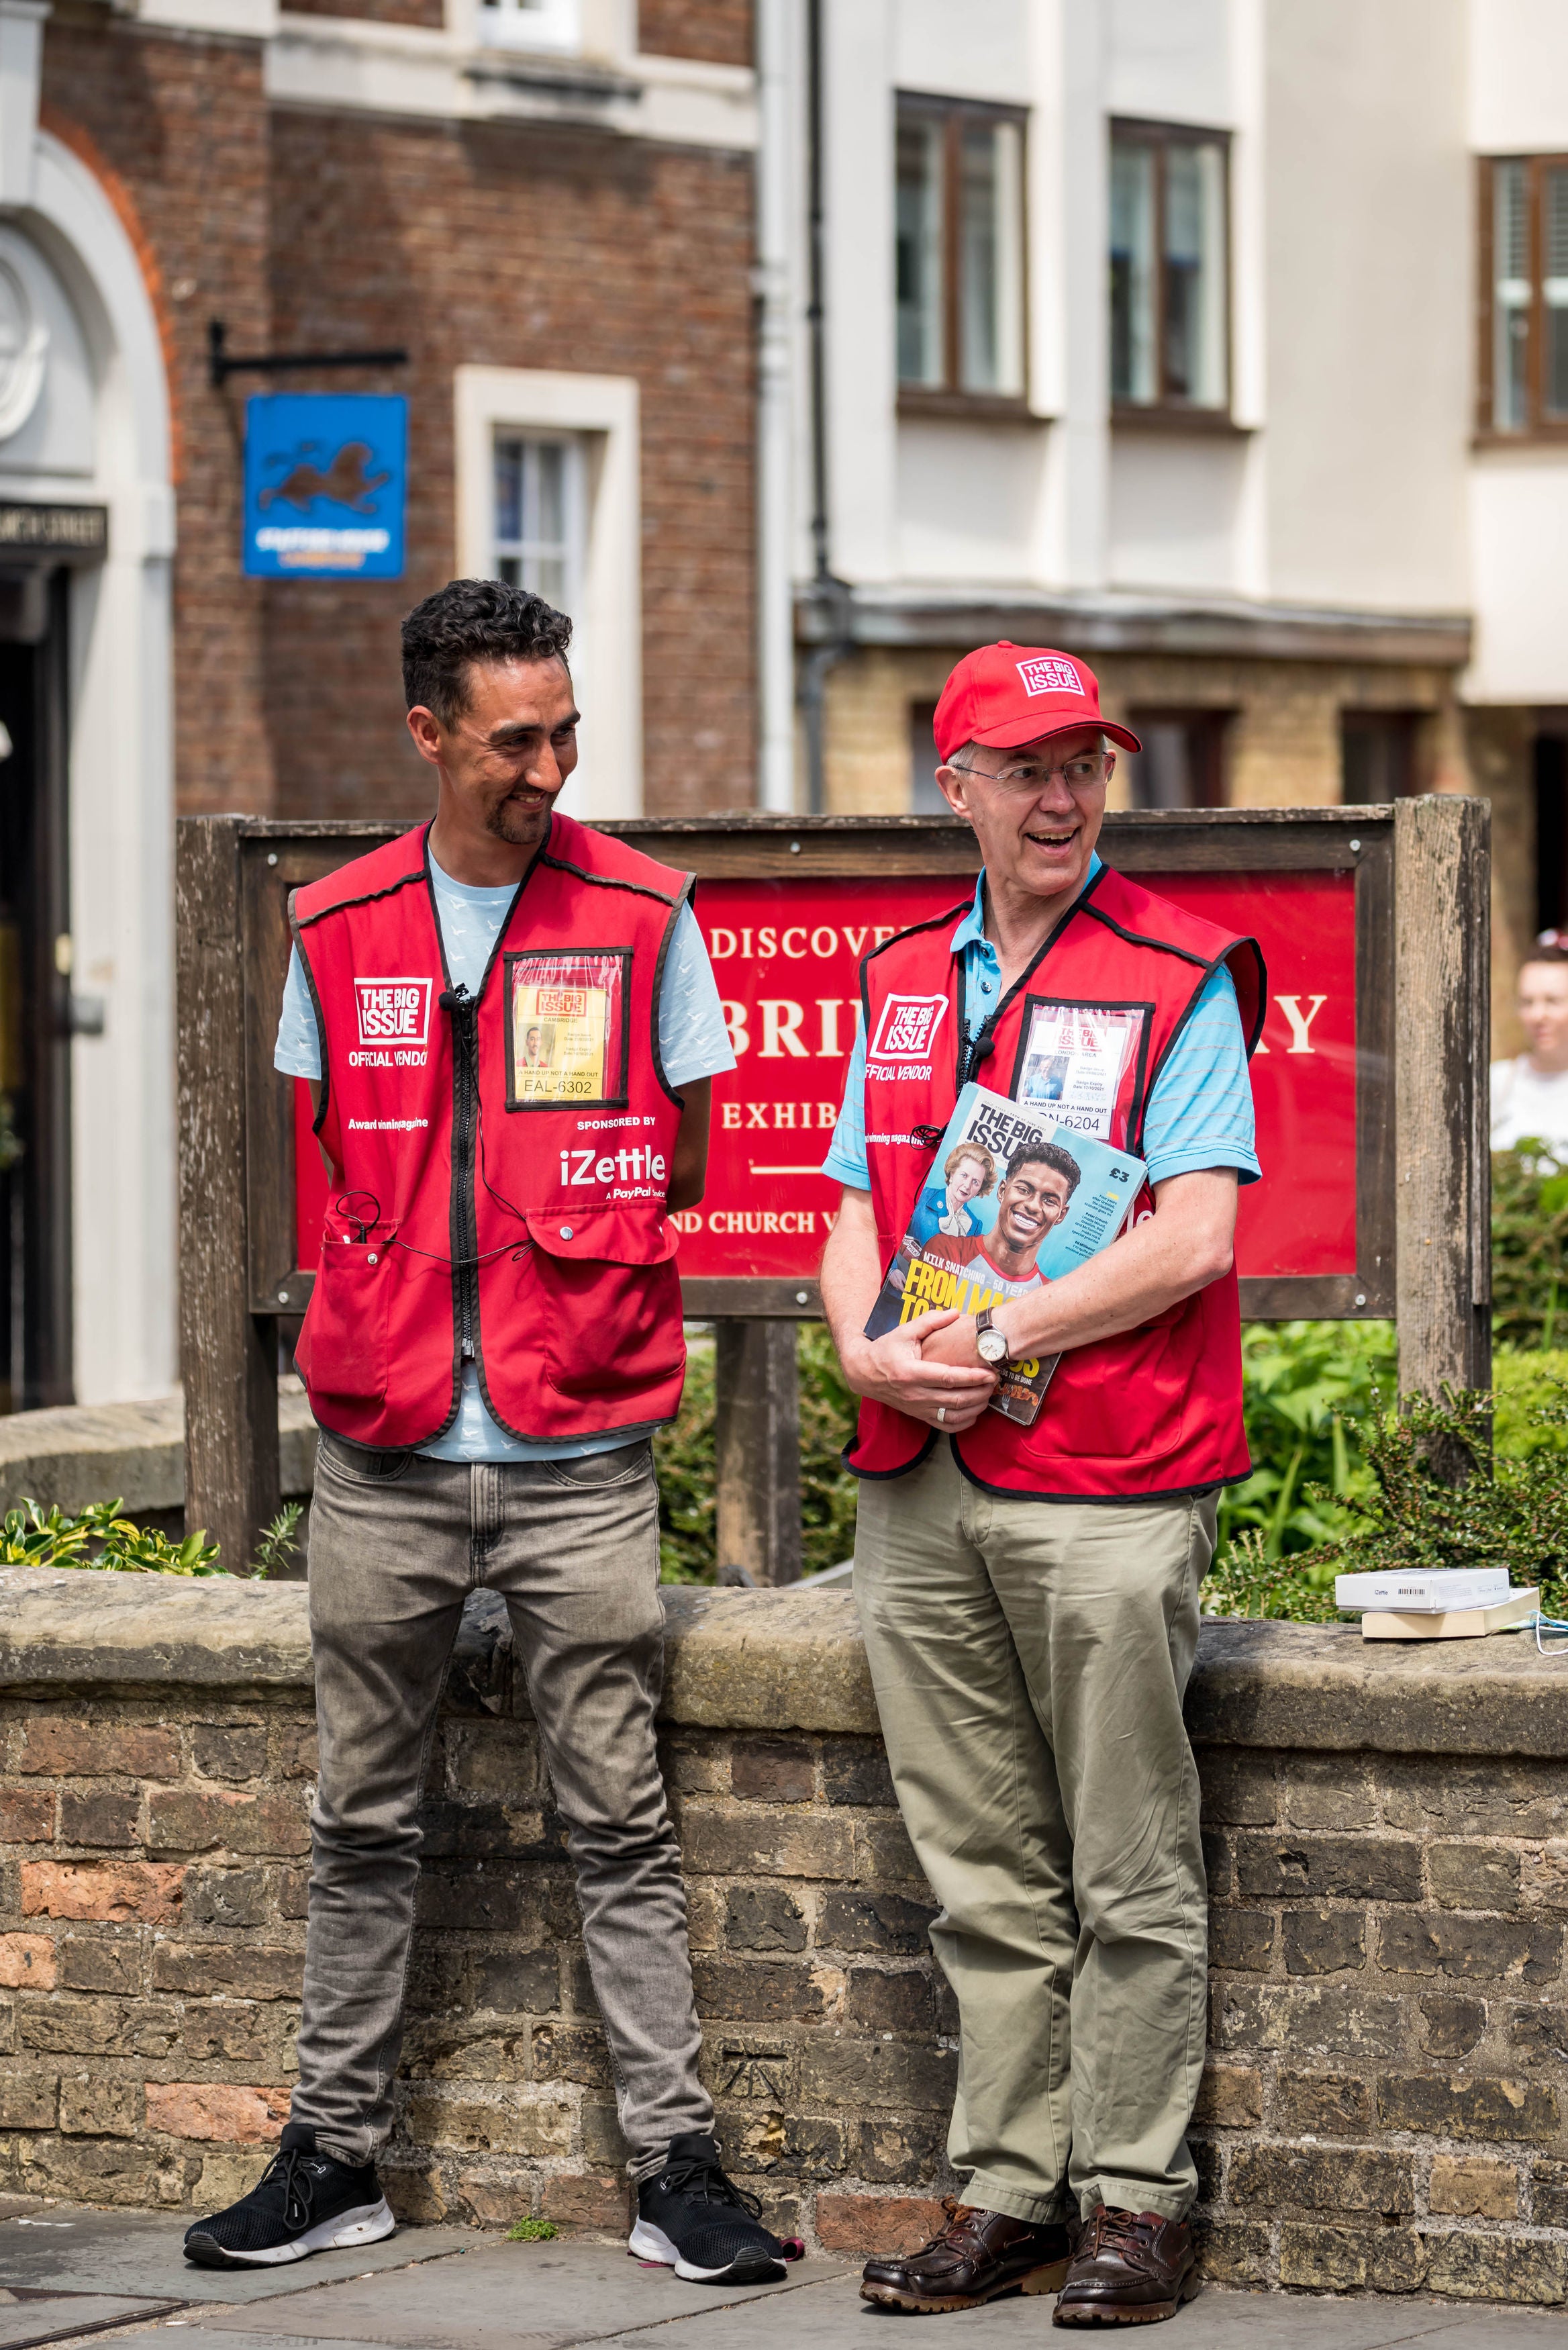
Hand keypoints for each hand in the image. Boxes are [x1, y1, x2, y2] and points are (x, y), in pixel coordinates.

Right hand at [840, 1308, 995, 1431]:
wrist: (864, 1373)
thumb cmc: (886, 1349)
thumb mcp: (904, 1331)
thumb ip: (930, 1321)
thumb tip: (956, 1312)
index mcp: (911, 1372)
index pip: (948, 1378)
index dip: (972, 1377)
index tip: (990, 1372)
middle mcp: (914, 1394)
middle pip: (955, 1399)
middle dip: (980, 1392)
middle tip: (995, 1381)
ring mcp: (917, 1408)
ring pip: (954, 1416)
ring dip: (976, 1407)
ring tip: (989, 1394)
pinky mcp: (919, 1416)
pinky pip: (946, 1426)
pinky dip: (964, 1422)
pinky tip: (975, 1411)